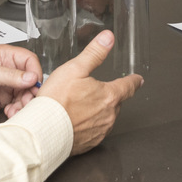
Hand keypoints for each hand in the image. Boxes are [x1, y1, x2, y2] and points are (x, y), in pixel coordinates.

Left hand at [0, 45, 43, 118]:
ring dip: (24, 103)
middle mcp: (7, 69)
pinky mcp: (3, 99)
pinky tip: (10, 111)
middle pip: (31, 79)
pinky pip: (18, 104)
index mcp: (3, 56)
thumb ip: (9, 75)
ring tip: (16, 108)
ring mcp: (6, 85)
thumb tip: (30, 77)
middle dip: (31, 92)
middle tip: (26, 101)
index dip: (34, 72)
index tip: (33, 85)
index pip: (29, 60)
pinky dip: (17, 109)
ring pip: (26, 93)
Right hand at [36, 31, 142, 153]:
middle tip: (88, 92)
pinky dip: (87, 125)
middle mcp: (109, 115)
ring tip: (76, 106)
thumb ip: (94, 53)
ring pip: (104, 117)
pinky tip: (73, 120)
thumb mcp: (75, 69)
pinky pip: (94, 131)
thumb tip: (108, 38)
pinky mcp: (90, 143)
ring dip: (96, 111)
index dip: (133, 81)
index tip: (137, 80)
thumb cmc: (57, 102)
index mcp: (109, 96)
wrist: (43, 131)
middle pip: (114, 102)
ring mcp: (100, 131)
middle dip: (106, 96)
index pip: (128, 86)